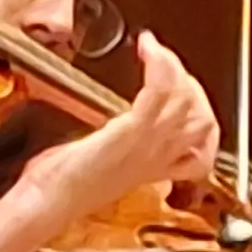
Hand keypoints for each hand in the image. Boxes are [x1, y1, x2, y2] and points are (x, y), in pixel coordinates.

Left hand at [79, 32, 220, 201]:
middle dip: (194, 88)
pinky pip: (159, 93)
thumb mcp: (102, 171)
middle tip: (171, 67)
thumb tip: (111, 131)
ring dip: (177, 69)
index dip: (201, 118)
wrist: (48, 202)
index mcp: (151, 169)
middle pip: (203, 122)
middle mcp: (155, 158)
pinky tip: (149, 49)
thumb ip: (117, 150)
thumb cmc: (62, 190)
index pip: (200, 149)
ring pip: (186, 104)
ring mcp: (146, 145)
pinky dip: (160, 65)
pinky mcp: (129, 132)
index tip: (185, 91)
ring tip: (159, 54)